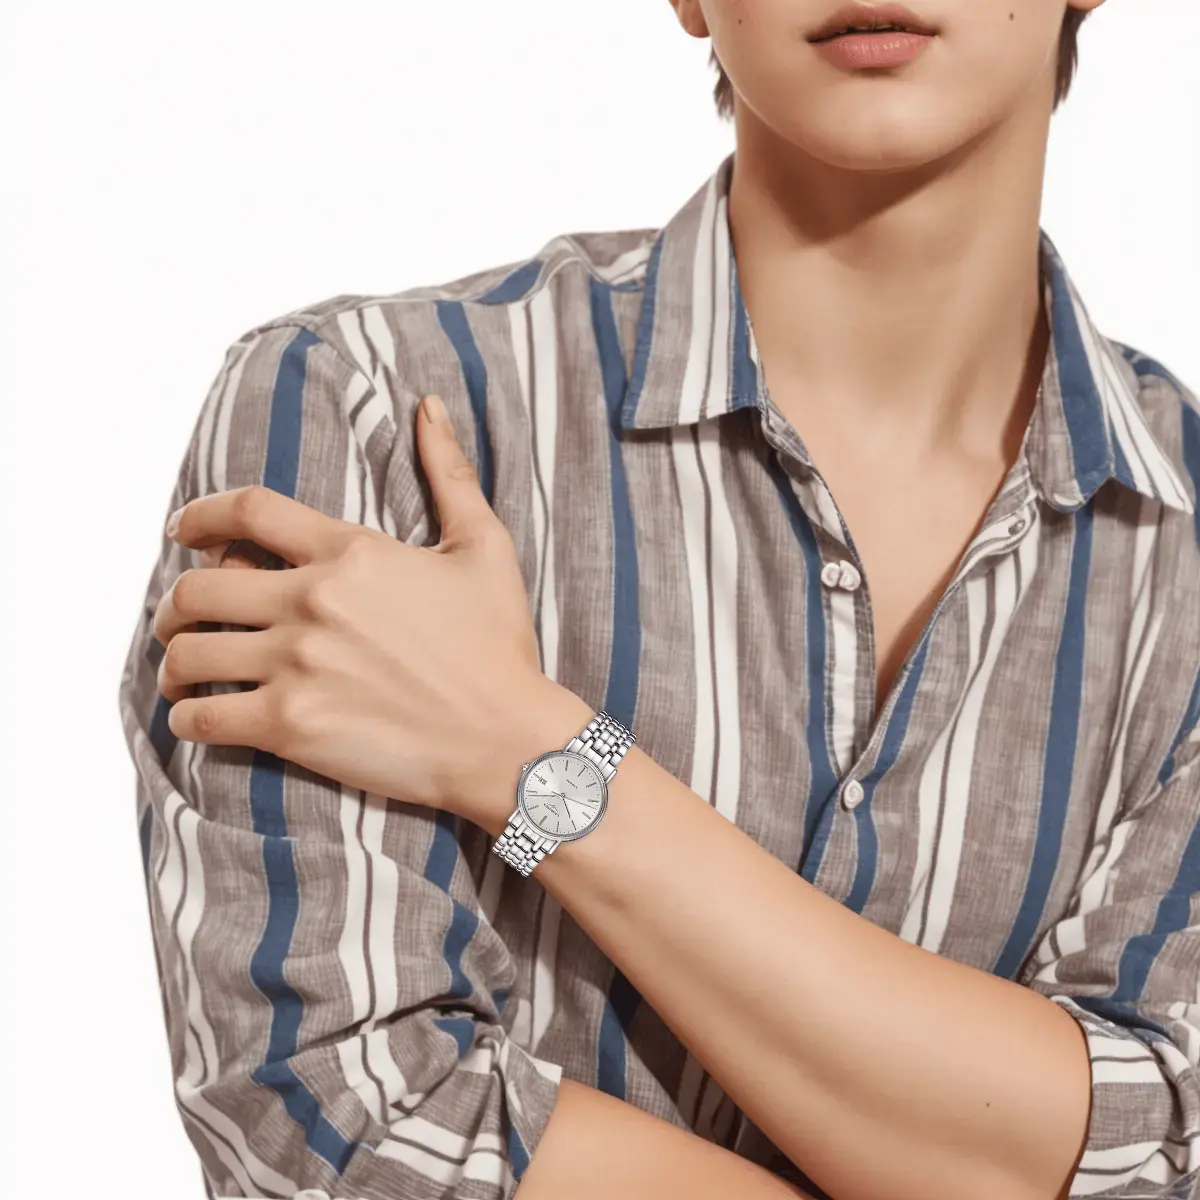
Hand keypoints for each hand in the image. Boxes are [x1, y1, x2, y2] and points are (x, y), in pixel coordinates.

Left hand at [153, 392, 561, 823]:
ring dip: (173, 662)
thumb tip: (429, 406)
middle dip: (175, 603)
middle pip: (198, 587)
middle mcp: (313, 602)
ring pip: (188, 655)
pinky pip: (202, 718)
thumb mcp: (483, 546)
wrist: (506, 738)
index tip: (182, 530)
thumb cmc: (498, 645)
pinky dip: (186, 719)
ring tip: (181, 674)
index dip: (200, 515)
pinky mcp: (291, 727)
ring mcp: (297, 666)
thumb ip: (449, 473)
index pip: (246, 512)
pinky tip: (197, 719)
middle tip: (179, 618)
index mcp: (351, 553)